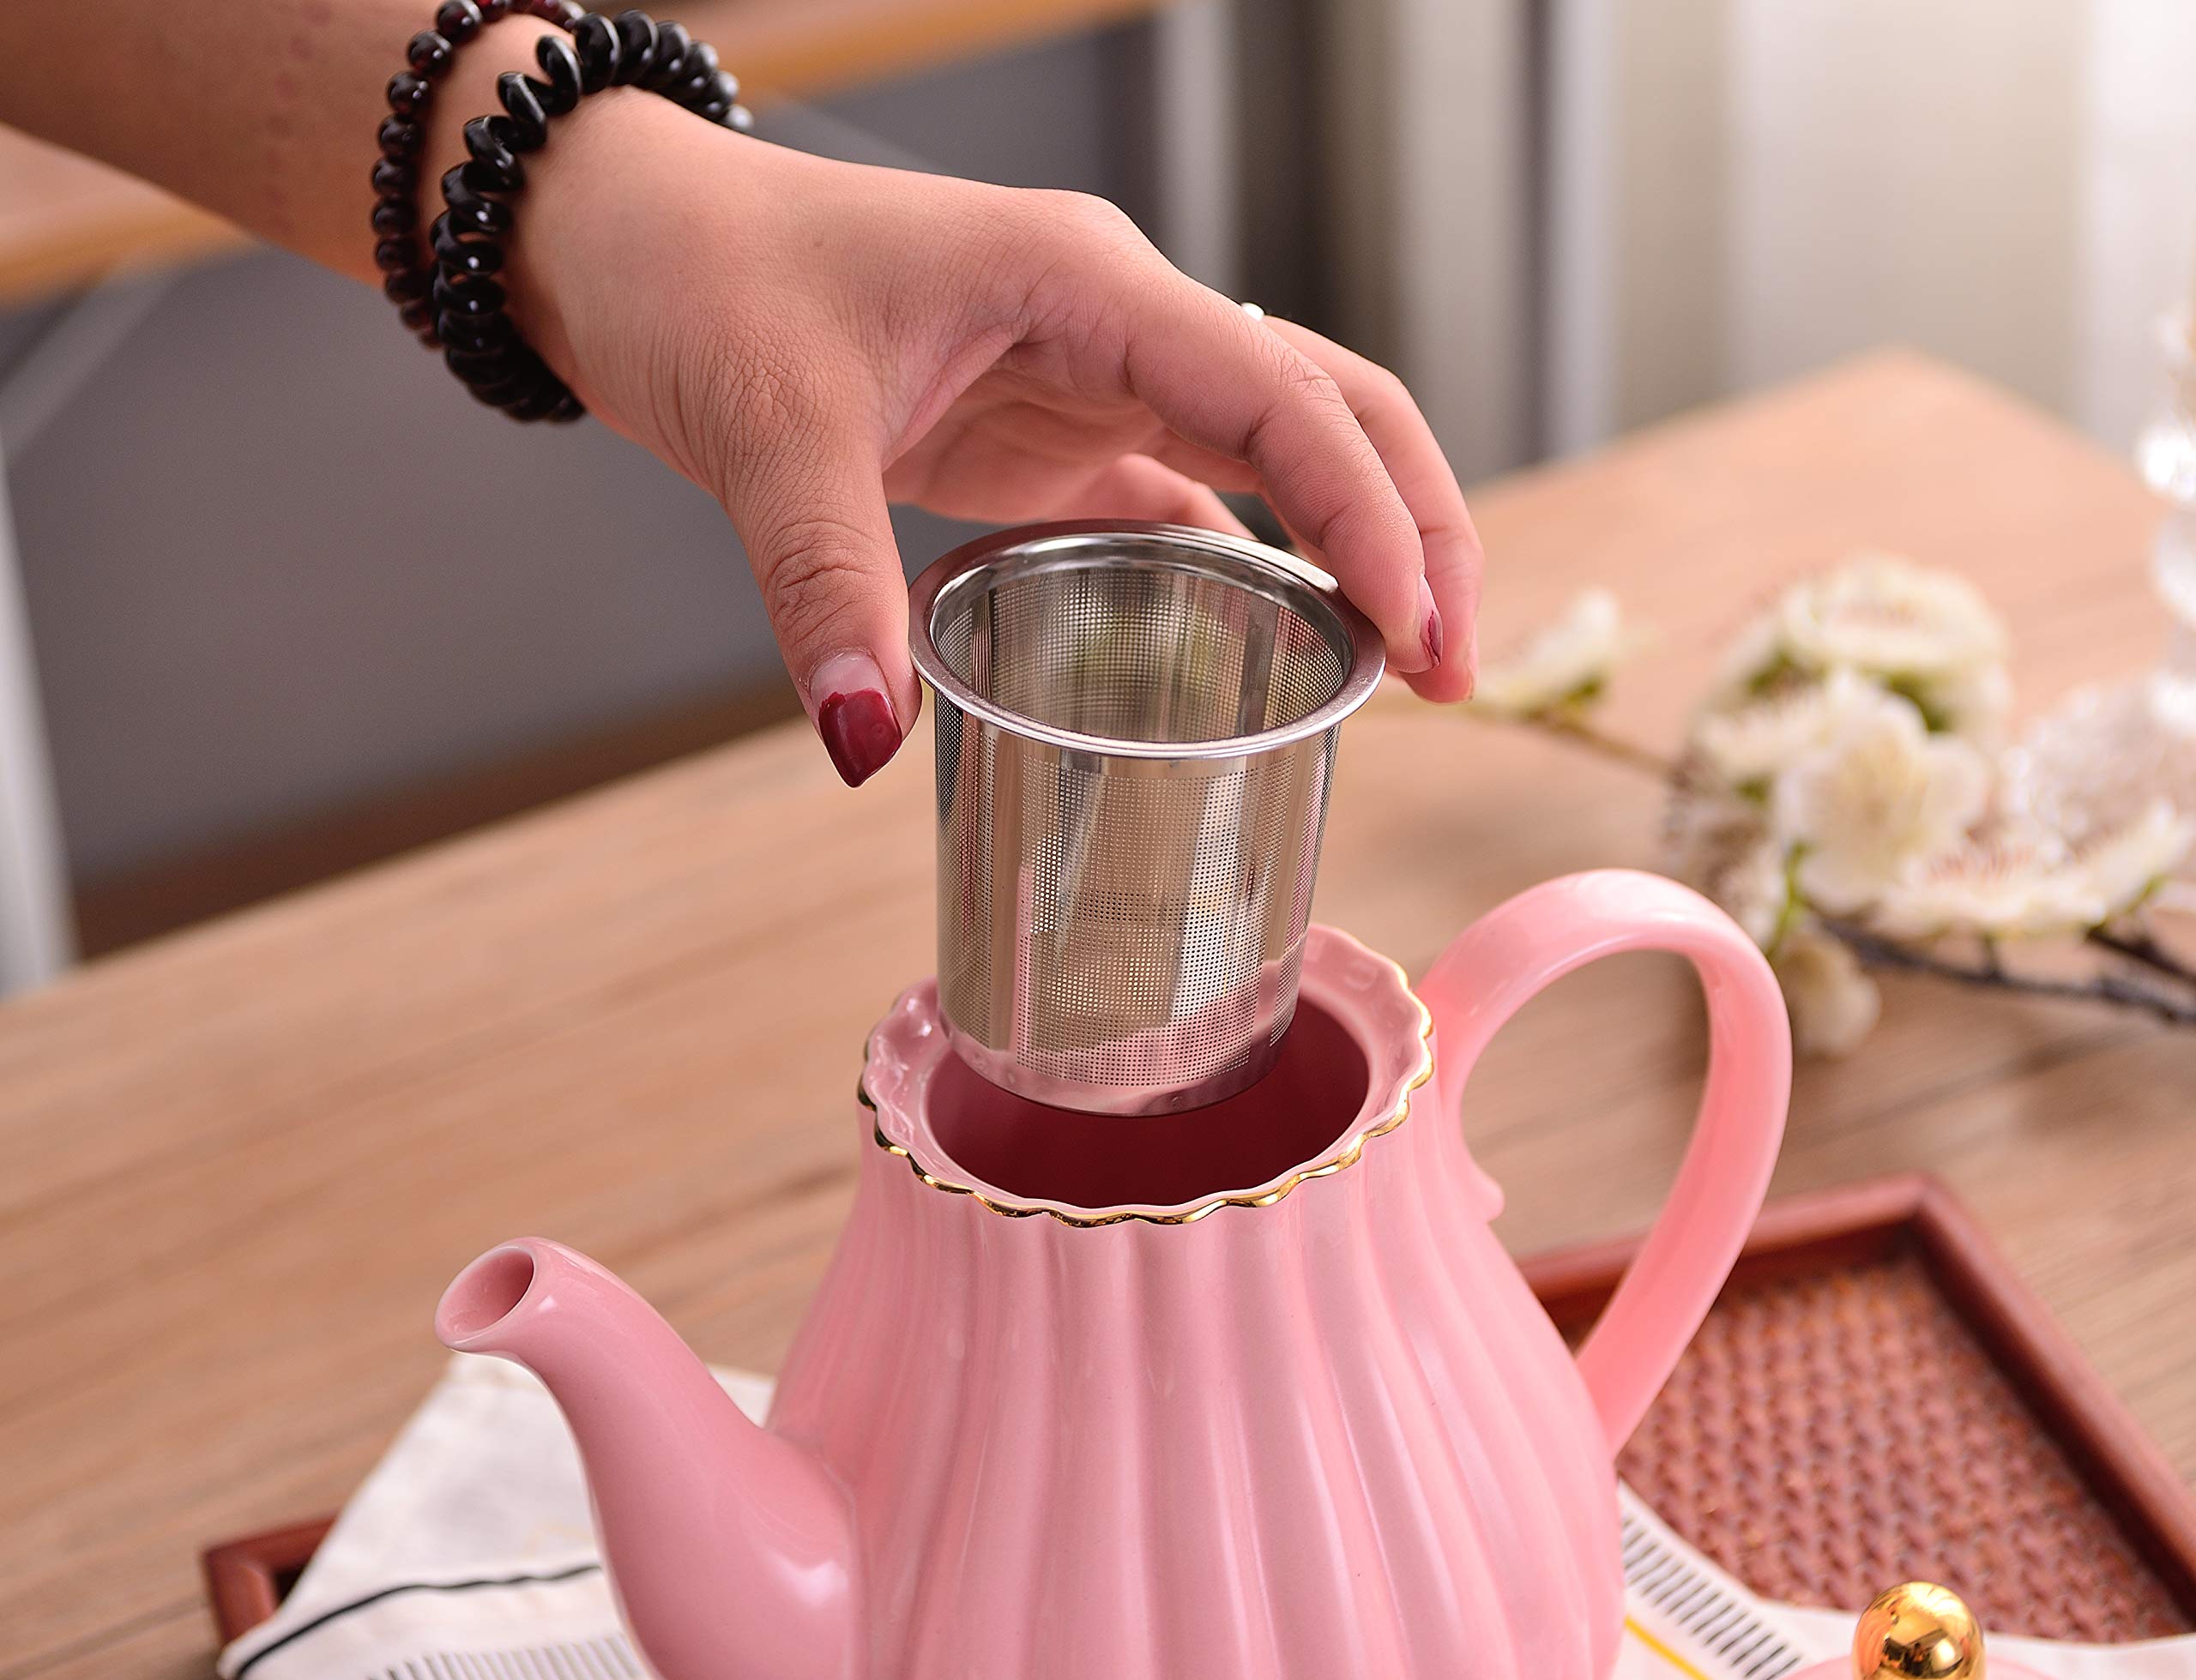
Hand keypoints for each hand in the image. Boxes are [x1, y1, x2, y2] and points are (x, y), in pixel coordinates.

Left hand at [507, 91, 1483, 783]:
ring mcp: (1091, 378)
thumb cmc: (701, 283)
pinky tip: (1276, 659)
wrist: (629, 247)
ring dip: (1356, 550)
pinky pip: (1186, 502)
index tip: (1414, 633)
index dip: (1364, 513)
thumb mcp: (766, 431)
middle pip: (1328, 408)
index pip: (1276, 395)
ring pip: (1278, 453)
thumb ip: (827, 587)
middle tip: (1454, 667)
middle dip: (1414, 526)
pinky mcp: (1053, 437)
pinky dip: (1250, 573)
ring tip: (1409, 673)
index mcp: (1082, 283)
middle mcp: (1115, 321)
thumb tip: (870, 747)